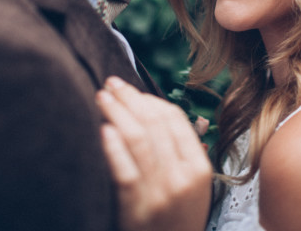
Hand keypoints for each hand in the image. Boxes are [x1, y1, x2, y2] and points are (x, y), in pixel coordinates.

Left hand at [97, 76, 212, 230]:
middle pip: (154, 124)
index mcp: (198, 168)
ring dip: (117, 113)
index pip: (175, 120)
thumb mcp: (194, 187)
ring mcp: (159, 192)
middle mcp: (181, 177)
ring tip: (102, 97)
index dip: (151, 100)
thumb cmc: (178, 221)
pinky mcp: (136, 207)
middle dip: (130, 98)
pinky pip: (124, 170)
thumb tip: (161, 113)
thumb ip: (184, 151)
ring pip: (138, 140)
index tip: (132, 90)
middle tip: (111, 83)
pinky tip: (103, 129)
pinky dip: (113, 147)